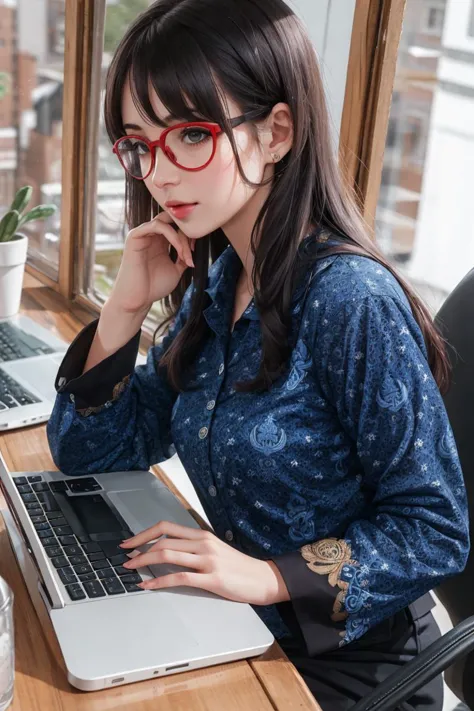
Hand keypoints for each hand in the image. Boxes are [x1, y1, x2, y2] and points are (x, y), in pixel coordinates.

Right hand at [109, 211, 195, 313]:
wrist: (137, 300)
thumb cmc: (153, 287)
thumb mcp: (175, 270)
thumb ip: (183, 257)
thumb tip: (194, 248)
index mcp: (159, 242)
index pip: (176, 227)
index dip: (189, 235)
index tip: (196, 251)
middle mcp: (150, 236)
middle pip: (171, 220)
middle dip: (186, 231)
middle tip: (193, 247)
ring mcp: (142, 235)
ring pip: (166, 222)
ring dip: (180, 237)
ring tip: (185, 255)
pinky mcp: (134, 237)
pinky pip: (156, 225)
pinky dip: (171, 235)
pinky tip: (178, 250)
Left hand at [119, 521, 289, 605]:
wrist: (263, 578)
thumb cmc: (238, 566)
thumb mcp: (214, 550)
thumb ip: (193, 548)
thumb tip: (167, 551)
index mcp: (202, 535)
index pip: (166, 527)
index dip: (144, 533)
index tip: (129, 541)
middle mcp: (203, 543)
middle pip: (163, 539)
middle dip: (138, 547)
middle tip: (124, 556)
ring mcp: (207, 559)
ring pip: (168, 554)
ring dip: (144, 561)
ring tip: (130, 569)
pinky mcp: (211, 578)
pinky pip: (179, 577)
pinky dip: (159, 581)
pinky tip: (149, 585)